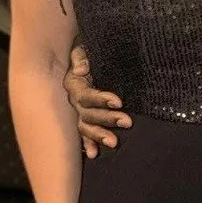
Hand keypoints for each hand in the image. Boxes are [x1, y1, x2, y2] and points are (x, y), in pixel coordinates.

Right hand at [64, 43, 130, 159]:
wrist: (82, 56)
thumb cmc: (87, 51)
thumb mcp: (82, 47)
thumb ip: (81, 56)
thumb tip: (83, 69)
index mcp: (74, 84)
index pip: (86, 95)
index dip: (101, 99)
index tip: (119, 102)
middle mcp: (74, 100)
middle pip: (88, 114)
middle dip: (108, 119)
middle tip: (128, 122)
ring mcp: (77, 111)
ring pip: (85, 126)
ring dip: (99, 135)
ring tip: (114, 143)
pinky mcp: (83, 118)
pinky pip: (83, 134)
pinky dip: (88, 144)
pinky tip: (95, 154)